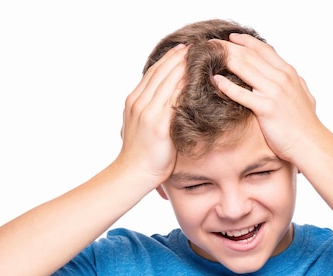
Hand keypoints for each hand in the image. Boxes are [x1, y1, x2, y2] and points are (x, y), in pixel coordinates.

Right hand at [117, 44, 187, 188]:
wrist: (133, 172)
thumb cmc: (140, 154)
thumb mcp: (139, 125)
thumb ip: (149, 110)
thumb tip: (164, 102)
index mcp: (134, 101)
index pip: (153, 73)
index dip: (169, 59)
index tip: (183, 49)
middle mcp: (139, 103)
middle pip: (161, 73)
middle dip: (179, 57)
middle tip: (195, 46)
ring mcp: (148, 113)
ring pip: (168, 82)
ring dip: (184, 67)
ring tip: (198, 56)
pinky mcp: (159, 125)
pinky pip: (174, 100)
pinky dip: (185, 87)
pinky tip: (197, 80)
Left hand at [212, 34, 319, 163]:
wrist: (310, 143)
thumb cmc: (306, 124)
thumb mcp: (305, 95)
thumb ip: (297, 83)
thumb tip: (295, 77)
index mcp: (288, 73)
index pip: (264, 50)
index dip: (246, 42)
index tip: (231, 38)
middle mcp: (281, 78)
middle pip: (250, 55)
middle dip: (229, 47)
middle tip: (212, 44)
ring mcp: (274, 92)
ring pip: (245, 68)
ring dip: (225, 59)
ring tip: (208, 56)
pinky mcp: (266, 108)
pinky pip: (243, 94)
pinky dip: (227, 86)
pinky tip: (215, 80)